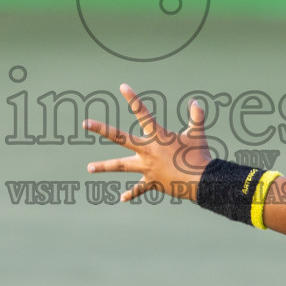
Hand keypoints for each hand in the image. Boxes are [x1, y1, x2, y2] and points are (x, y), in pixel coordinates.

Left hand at [83, 84, 212, 202]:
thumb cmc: (199, 155)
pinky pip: (138, 189)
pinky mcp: (151, 182)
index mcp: (157, 136)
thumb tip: (195, 102)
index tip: (122, 87)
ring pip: (120, 166)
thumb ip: (196, 117)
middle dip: (101, 129)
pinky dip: (130, 193)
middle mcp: (147, 150)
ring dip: (104, 166)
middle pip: (119, 137)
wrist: (200, 180)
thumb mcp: (197, 133)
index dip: (133, 98)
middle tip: (85, 123)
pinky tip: (121, 198)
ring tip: (89, 168)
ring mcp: (146, 167)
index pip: (142, 112)